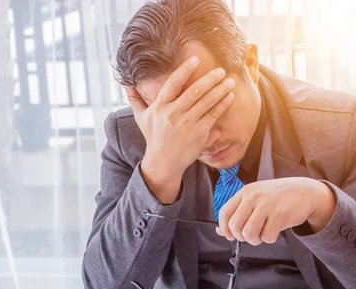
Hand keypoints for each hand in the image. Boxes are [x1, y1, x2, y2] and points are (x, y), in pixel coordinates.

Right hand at [128, 56, 235, 182]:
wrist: (163, 162)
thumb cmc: (153, 137)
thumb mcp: (141, 118)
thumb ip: (135, 99)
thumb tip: (126, 83)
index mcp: (160, 107)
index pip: (172, 84)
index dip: (184, 70)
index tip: (195, 59)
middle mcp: (173, 114)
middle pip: (194, 92)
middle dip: (209, 79)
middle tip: (221, 70)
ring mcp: (187, 124)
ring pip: (206, 102)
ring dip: (220, 90)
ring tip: (230, 81)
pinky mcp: (198, 133)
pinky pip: (212, 116)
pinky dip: (222, 105)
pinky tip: (229, 96)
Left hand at [215, 178, 336, 245]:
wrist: (305, 192)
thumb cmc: (278, 197)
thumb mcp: (256, 198)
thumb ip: (238, 212)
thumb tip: (219, 231)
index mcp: (246, 191)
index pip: (225, 212)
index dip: (224, 228)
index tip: (230, 235)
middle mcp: (254, 197)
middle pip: (235, 226)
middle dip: (240, 237)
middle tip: (250, 236)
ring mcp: (267, 206)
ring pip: (249, 234)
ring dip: (254, 240)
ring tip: (261, 235)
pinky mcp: (280, 216)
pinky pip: (266, 237)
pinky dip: (269, 239)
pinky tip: (274, 231)